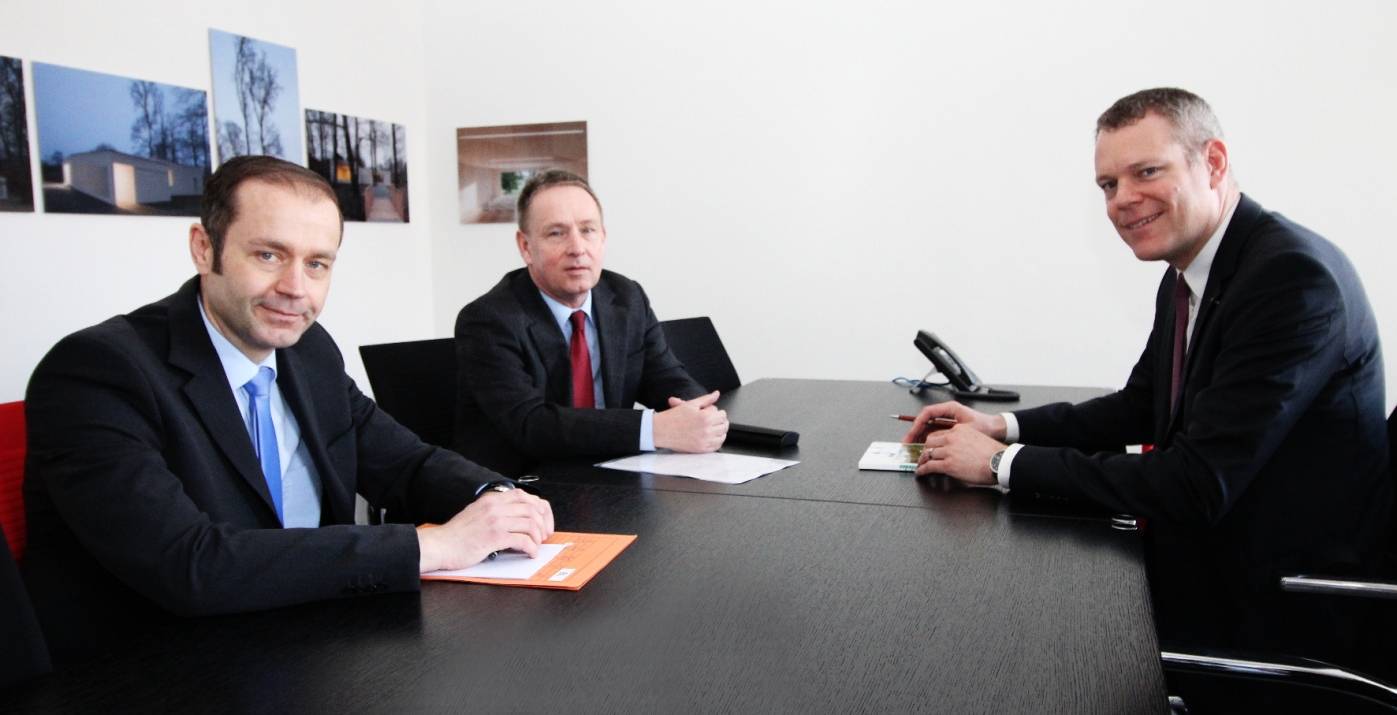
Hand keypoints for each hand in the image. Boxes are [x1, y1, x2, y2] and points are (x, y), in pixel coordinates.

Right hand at [417, 489, 554, 571]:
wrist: (440, 545)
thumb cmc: (457, 534)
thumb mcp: (477, 513)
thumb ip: (496, 510)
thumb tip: (519, 517)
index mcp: (491, 499)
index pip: (525, 496)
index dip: (540, 508)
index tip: (544, 520)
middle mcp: (495, 506)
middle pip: (532, 508)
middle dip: (543, 523)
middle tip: (544, 535)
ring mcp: (495, 521)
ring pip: (530, 523)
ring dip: (538, 536)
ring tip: (537, 545)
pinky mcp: (494, 537)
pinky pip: (522, 540)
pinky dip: (531, 548)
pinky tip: (530, 553)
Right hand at [653, 390, 727, 452]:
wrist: (661, 430)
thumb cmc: (674, 417)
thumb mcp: (690, 404)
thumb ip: (706, 399)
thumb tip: (716, 394)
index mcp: (705, 417)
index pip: (722, 415)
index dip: (718, 412)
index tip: (713, 412)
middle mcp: (706, 430)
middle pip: (724, 425)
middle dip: (720, 421)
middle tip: (714, 419)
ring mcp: (704, 441)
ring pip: (722, 436)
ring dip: (720, 431)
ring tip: (712, 427)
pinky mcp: (701, 449)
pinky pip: (716, 446)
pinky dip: (717, 441)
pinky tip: (711, 436)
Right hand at [901, 402, 1006, 442]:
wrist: (997, 428)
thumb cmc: (986, 426)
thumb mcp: (967, 428)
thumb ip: (951, 432)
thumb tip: (934, 438)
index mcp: (950, 408)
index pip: (928, 413)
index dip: (917, 423)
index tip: (912, 433)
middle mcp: (947, 413)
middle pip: (925, 421)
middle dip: (914, 432)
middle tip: (907, 442)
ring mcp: (947, 421)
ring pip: (928, 427)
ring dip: (919, 437)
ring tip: (912, 447)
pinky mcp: (949, 429)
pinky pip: (934, 433)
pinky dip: (927, 440)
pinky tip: (923, 448)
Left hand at [914, 424, 1004, 485]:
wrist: (1000, 462)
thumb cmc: (993, 454)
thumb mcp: (976, 439)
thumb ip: (963, 441)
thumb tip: (956, 450)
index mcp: (959, 430)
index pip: (939, 434)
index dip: (933, 442)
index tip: (931, 446)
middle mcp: (952, 438)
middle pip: (930, 442)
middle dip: (926, 450)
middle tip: (923, 456)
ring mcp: (949, 451)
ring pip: (928, 453)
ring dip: (922, 460)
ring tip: (920, 465)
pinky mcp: (948, 464)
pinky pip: (930, 466)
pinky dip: (922, 470)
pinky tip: (921, 472)